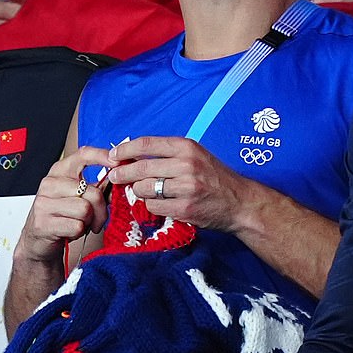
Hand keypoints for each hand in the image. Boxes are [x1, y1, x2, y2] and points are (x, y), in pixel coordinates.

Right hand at [14, 146, 116, 269]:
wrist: (37, 239)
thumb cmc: (62, 215)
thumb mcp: (78, 195)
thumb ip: (97, 187)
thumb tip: (119, 183)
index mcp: (60, 171)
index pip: (83, 155)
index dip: (102, 156)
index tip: (117, 162)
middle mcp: (50, 184)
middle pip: (93, 192)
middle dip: (101, 210)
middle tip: (95, 218)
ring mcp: (44, 203)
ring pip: (86, 210)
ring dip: (89, 222)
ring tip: (80, 223)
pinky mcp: (43, 223)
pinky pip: (77, 226)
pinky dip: (79, 232)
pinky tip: (70, 231)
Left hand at [107, 136, 246, 232]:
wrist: (239, 202)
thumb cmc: (214, 177)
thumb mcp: (195, 155)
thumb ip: (168, 154)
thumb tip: (132, 154)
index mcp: (186, 147)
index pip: (146, 144)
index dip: (125, 150)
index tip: (113, 155)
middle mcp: (186, 165)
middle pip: (141, 168)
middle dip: (122, 173)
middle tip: (115, 177)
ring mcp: (185, 188)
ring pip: (144, 189)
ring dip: (140, 191)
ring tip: (147, 191)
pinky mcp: (184, 208)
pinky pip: (154, 206)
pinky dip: (153, 206)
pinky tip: (161, 203)